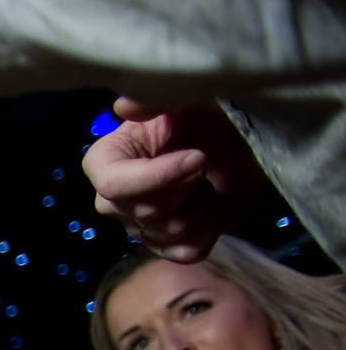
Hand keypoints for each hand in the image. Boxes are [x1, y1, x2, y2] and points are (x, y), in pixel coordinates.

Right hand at [85, 99, 263, 263]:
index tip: (198, 157)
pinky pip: (184, 252)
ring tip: (206, 181)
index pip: (113, 184)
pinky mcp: (169, 244)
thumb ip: (154, 98)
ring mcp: (140, 226)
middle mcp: (115, 199)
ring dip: (200, 206)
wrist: (241, 142)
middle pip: (144, 211)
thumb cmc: (206, 115)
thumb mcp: (183, 97)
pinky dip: (207, 231)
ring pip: (166, 233)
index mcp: (107, 161)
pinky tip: (211, 207)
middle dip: (186, 188)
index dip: (156, 177)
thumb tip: (124, 106)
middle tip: (205, 161)